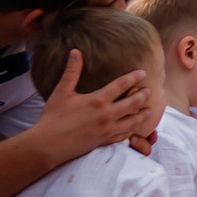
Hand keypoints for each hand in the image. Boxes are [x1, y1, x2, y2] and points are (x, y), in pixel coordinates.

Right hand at [31, 51, 156, 161]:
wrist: (47, 145)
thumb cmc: (52, 117)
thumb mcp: (61, 92)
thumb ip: (71, 71)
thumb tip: (75, 51)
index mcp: (98, 100)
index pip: (121, 85)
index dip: (134, 77)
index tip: (143, 73)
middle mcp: (107, 115)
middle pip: (133, 103)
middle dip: (143, 96)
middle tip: (150, 91)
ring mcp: (107, 130)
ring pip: (133, 122)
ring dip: (142, 115)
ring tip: (149, 110)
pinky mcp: (104, 141)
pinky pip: (123, 136)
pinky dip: (131, 131)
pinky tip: (134, 128)